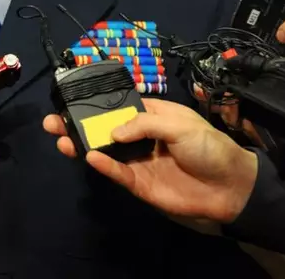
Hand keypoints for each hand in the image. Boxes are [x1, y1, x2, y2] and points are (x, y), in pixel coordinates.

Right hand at [42, 99, 257, 223]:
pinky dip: (103, 166)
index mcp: (152, 116)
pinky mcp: (140, 184)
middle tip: (53, 120)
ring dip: (82, 144)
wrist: (231, 188)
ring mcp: (138, 161)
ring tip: (60, 138)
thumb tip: (113, 132)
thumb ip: (144, 124)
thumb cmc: (210, 147)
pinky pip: (117, 173)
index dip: (97, 102)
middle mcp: (140, 137)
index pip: (119, 105)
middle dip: (78, 123)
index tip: (73, 97)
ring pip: (104, 151)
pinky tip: (88, 157)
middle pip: (104, 129)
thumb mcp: (180, 125)